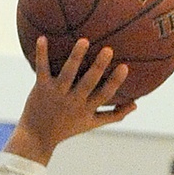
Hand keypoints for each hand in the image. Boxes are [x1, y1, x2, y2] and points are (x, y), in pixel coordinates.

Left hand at [5, 38, 133, 165]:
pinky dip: (41, 54)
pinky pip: (42, 69)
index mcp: (86, 108)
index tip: (125, 67)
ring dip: (75, 57)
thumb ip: (114, 115)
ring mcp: (57, 93)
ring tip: (84, 41)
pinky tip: (42, 38)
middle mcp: (73, 101)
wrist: (37, 137)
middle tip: (108, 50)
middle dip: (98, 67)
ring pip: (67, 74)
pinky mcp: (41, 87)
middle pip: (88, 83)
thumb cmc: (67, 127)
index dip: (115, 82)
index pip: (104, 94)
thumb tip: (136, 105)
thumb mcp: (92, 124)